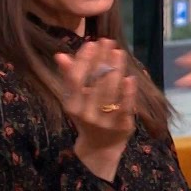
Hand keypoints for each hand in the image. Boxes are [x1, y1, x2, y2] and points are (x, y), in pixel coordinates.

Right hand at [53, 40, 136, 180]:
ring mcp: (105, 121)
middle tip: (109, 42)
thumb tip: (60, 55)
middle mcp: (86, 114)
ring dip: (116, 70)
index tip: (92, 43)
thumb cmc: (87, 116)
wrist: (100, 148)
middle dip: (102, 60)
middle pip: (95, 82)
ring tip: (119, 53)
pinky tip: (130, 78)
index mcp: (72, 105)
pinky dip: (128, 92)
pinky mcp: (122, 126)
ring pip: (111, 92)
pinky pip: (125, 107)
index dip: (83, 60)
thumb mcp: (76, 99)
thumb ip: (70, 77)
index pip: (76, 79)